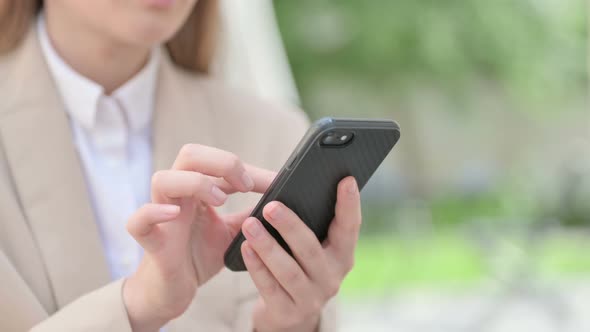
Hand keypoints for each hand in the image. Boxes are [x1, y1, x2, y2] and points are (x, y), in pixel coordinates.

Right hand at [123, 144, 274, 331]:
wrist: (174, 291)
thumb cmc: (198, 256)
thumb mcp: (233, 232)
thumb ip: (251, 215)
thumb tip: (281, 202)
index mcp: (198, 191)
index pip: (219, 162)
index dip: (247, 168)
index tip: (274, 183)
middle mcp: (178, 196)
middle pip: (189, 154)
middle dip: (221, 162)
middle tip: (245, 185)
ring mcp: (161, 216)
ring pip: (163, 178)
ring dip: (195, 183)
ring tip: (220, 201)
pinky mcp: (150, 241)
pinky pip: (138, 220)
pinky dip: (154, 212)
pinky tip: (174, 214)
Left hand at [241, 177, 360, 331]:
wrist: (288, 314)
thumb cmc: (298, 266)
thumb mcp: (311, 248)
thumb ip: (312, 224)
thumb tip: (295, 186)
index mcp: (342, 255)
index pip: (350, 227)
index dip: (350, 204)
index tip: (346, 179)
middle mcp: (332, 278)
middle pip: (311, 249)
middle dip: (291, 226)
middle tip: (271, 206)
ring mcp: (311, 298)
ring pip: (289, 270)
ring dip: (268, 246)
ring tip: (249, 225)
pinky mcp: (288, 313)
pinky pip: (270, 287)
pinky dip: (257, 266)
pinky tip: (245, 248)